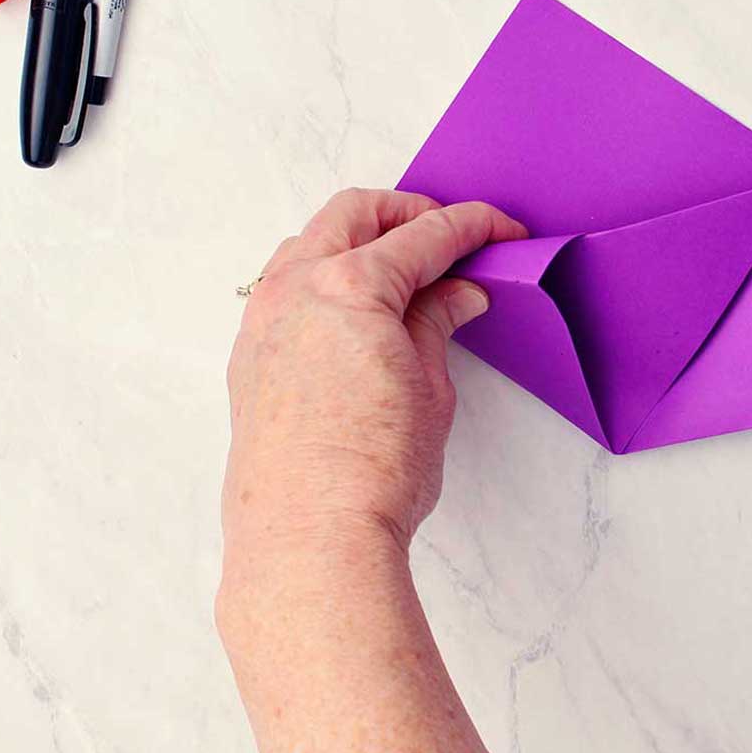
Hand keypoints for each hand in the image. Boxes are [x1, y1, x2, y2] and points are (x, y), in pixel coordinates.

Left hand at [219, 188, 526, 607]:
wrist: (311, 540)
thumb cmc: (372, 473)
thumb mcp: (429, 387)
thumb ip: (436, 323)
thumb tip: (457, 293)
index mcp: (348, 284)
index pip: (424, 235)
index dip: (473, 227)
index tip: (502, 231)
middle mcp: (295, 288)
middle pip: (355, 214)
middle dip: (408, 213)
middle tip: (451, 236)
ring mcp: (263, 320)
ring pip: (309, 242)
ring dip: (358, 239)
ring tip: (404, 270)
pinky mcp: (249, 356)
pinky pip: (284, 287)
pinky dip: (323, 277)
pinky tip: (356, 310)